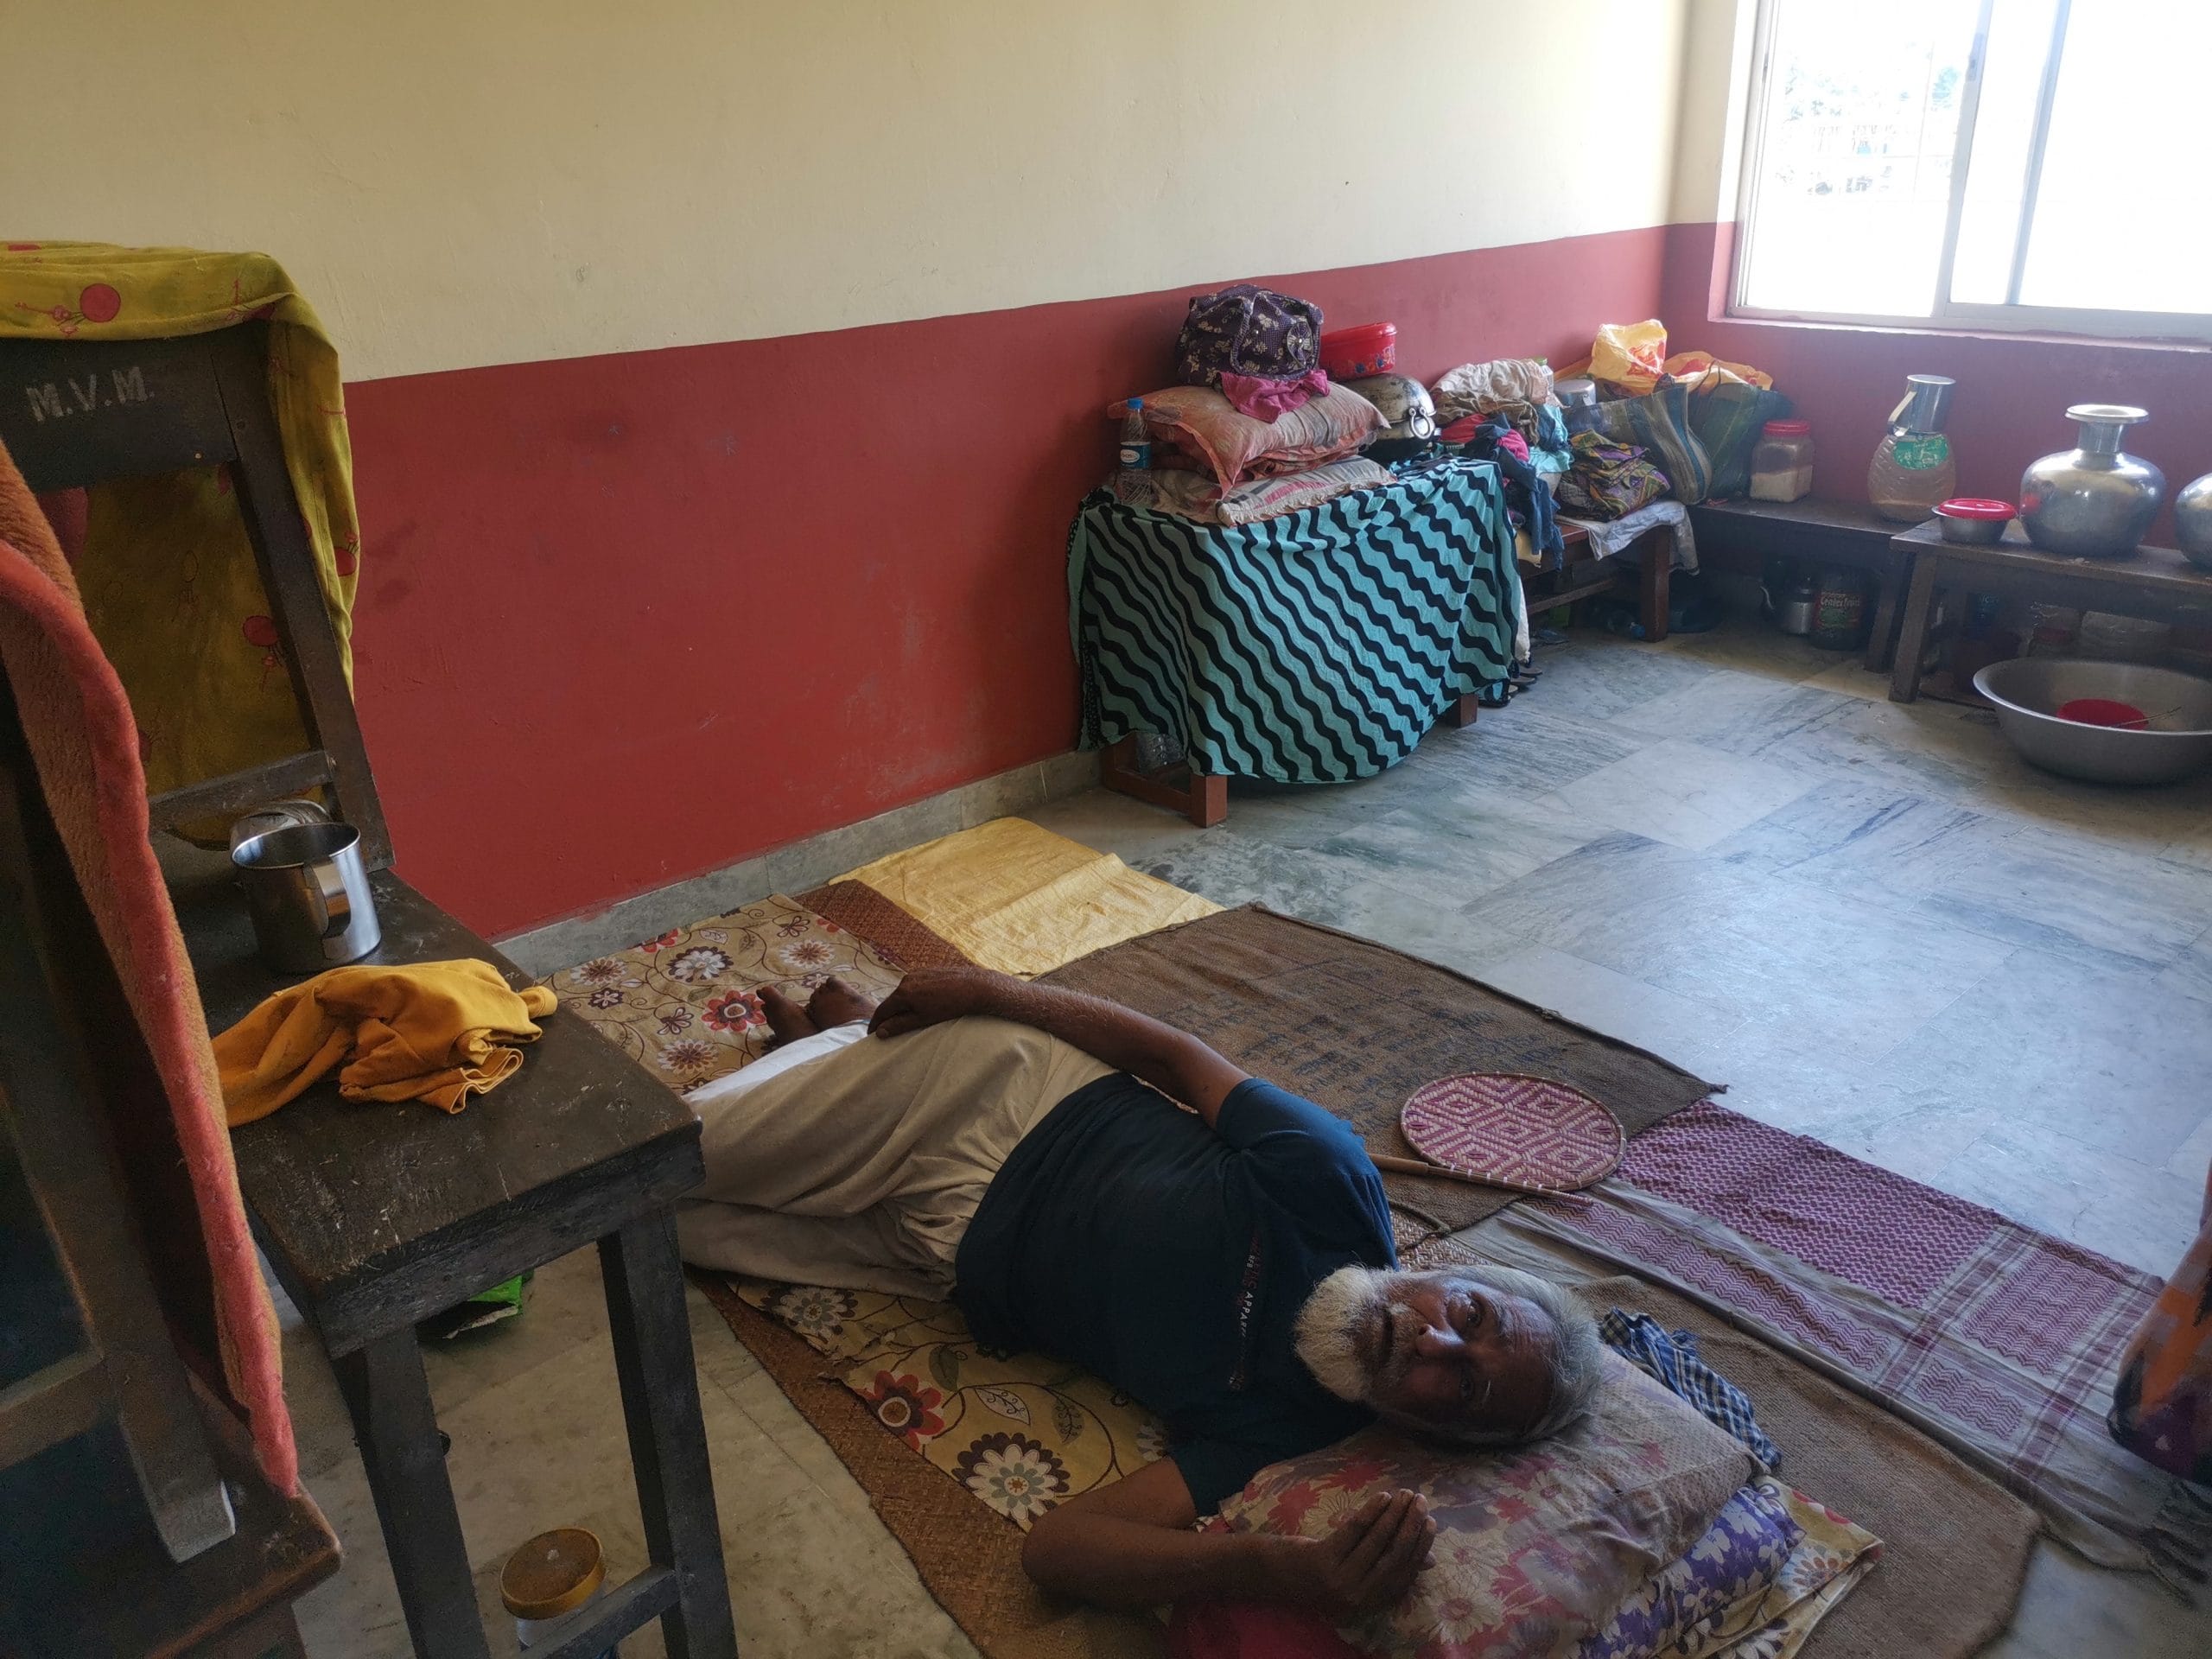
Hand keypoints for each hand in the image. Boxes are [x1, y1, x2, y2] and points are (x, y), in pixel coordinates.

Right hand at [868, 967, 1018, 1038]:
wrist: (974, 987)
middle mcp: (907, 979)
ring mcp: (918, 973)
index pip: (882, 1009)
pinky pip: (914, 985)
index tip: (871, 1033)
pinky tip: (919, 1004)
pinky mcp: (928, 970)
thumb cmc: (949, 1006)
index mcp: (903, 992)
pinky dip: (912, 996)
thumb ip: (900, 1025)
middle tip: (887, 1028)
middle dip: (889, 1014)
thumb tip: (881, 1032)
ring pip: (904, 992)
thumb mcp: (923, 1019)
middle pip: (892, 1000)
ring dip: (901, 1005)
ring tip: (904, 1018)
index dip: (876, 1023)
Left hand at [1294, 1490, 1435, 1621]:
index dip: (1421, 1546)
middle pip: (1394, 1556)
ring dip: (1394, 1514)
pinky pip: (1354, 1531)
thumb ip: (1390, 1571)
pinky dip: (1371, 1512)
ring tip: (1405, 1494)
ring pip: (1377, 1542)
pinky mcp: (1324, 1560)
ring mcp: (1340, 1580)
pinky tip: (1383, 1496)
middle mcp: (1358, 1596)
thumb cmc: (1323, 1573)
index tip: (1430, 1522)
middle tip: (1420, 1502)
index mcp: (1371, 1602)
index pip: (1405, 1573)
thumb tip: (1430, 1560)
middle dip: (1411, 1526)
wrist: (1277, 1576)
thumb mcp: (1358, 1577)